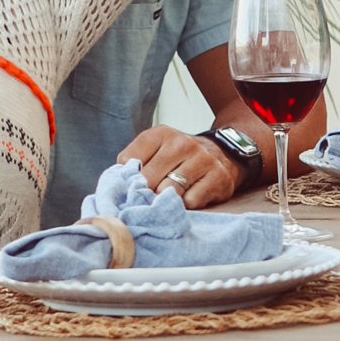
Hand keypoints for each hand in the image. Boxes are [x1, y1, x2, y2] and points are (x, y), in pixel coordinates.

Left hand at [117, 125, 241, 209]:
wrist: (222, 154)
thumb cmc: (180, 158)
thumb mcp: (156, 150)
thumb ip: (133, 163)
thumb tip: (116, 187)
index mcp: (160, 134)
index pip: (128, 161)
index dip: (128, 178)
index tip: (133, 184)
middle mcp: (182, 143)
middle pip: (148, 178)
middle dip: (146, 192)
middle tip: (150, 197)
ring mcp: (202, 159)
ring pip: (170, 190)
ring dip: (166, 199)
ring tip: (168, 198)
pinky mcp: (218, 178)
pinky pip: (191, 200)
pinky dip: (186, 205)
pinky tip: (189, 198)